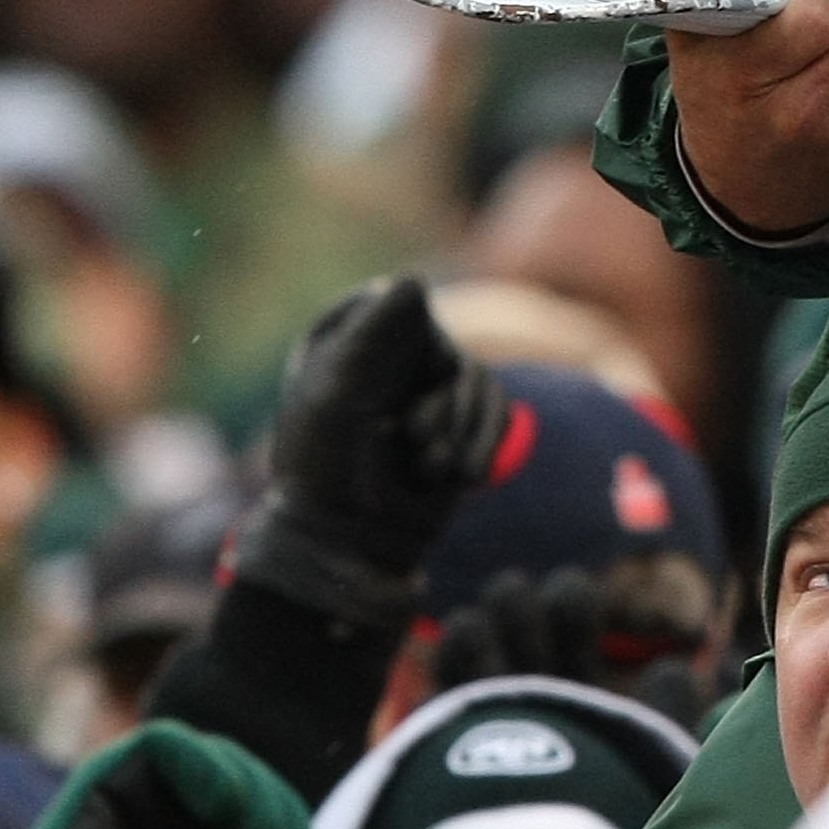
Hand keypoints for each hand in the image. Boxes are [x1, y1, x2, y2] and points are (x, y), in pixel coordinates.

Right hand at [0, 721, 315, 828]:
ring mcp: (141, 775)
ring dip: (242, 798)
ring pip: (221, 758)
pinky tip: (217, 810)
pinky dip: (203, 772)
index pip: (266, 799)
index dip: (284, 824)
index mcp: (203, 823)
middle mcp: (174, 790)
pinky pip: (169, 745)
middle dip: (269, 812)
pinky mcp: (110, 769)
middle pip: (250, 775)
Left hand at [232, 278, 505, 625]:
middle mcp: (391, 357)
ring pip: (482, 383)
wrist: (348, 548)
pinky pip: (503, 413)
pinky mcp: (462, 425)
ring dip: (460, 433)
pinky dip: (486, 446)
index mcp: (349, 337)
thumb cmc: (324, 473)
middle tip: (409, 441)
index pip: (398, 308)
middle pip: (449, 349)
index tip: (379, 404)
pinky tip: (457, 477)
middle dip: (441, 405)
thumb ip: (374, 336)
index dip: (403, 355)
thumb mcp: (337, 399)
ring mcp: (429, 391)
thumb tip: (415, 280)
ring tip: (428, 468)